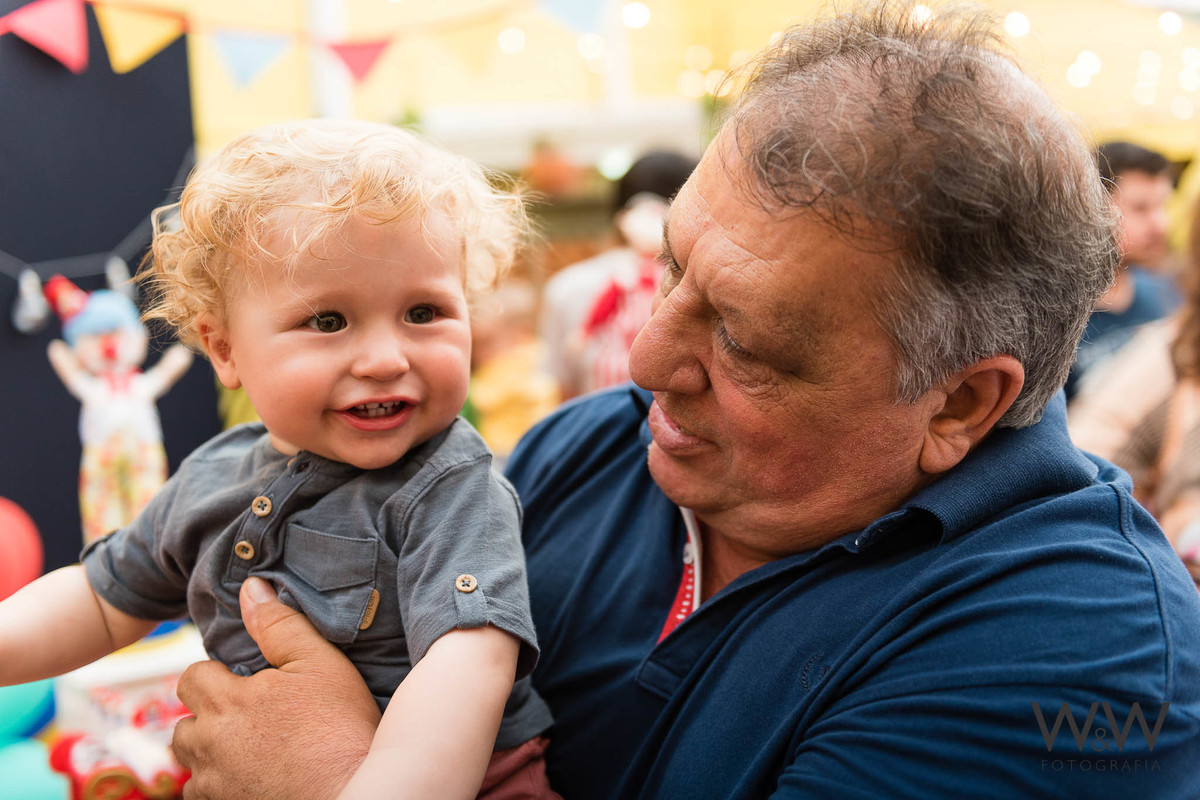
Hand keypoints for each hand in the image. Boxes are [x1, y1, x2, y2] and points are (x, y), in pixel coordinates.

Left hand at [172, 578, 380, 799]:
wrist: (355, 793)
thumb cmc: (340, 729)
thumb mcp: (321, 664)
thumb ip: (280, 625)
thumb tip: (251, 588)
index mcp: (227, 702)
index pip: (191, 678)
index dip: (214, 675)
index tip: (244, 682)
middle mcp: (210, 746)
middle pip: (184, 726)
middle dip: (207, 717)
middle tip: (249, 717)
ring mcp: (215, 785)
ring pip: (192, 765)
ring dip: (210, 754)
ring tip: (250, 749)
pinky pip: (206, 797)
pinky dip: (221, 786)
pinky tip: (253, 778)